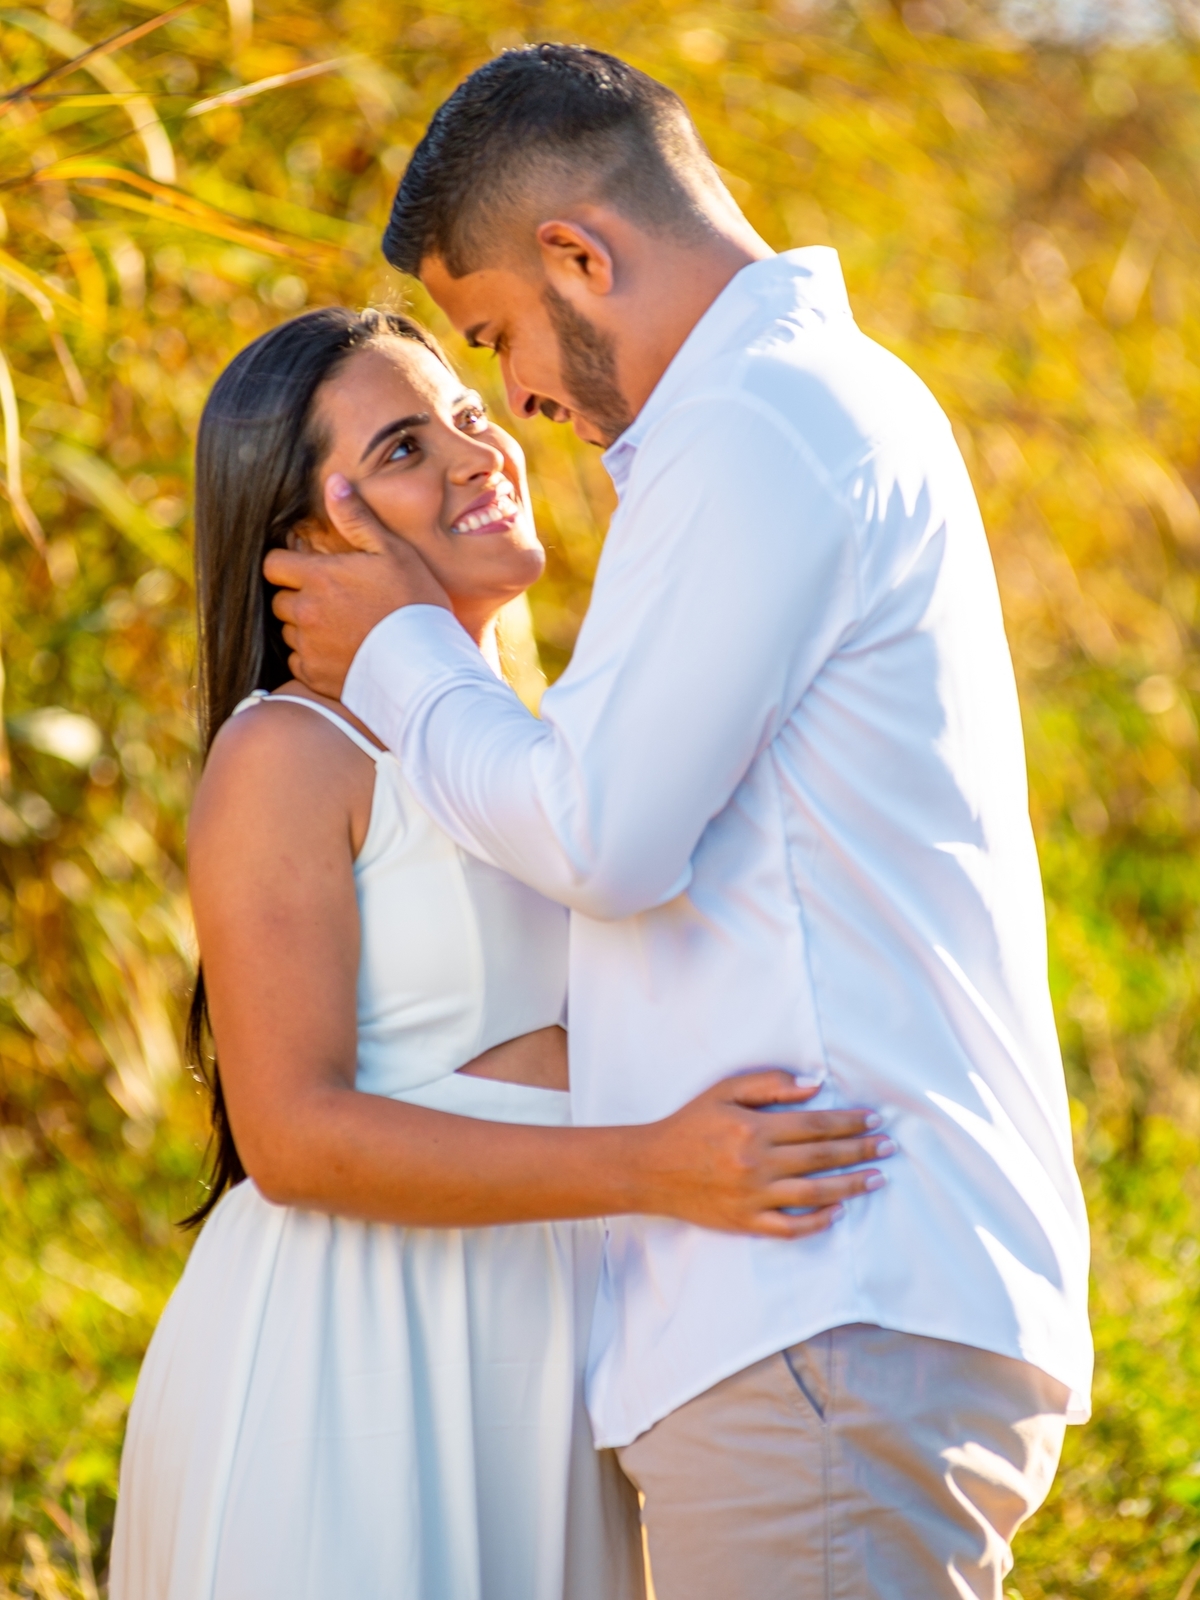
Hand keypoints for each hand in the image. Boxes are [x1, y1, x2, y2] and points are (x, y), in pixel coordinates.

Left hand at [263, 475, 451, 697]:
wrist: (426, 664)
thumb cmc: (414, 603)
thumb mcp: (392, 552)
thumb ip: (356, 518)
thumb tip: (333, 481)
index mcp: (318, 578)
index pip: (273, 565)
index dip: (287, 565)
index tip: (309, 570)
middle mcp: (305, 612)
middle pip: (279, 600)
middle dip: (298, 597)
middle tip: (332, 600)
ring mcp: (308, 647)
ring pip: (289, 632)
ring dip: (306, 627)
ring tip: (342, 628)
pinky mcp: (315, 676)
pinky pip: (300, 662)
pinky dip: (314, 657)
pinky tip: (343, 653)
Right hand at [638, 1071, 892, 1238]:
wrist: (650, 1168)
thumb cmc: (689, 1125)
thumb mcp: (724, 1091)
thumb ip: (770, 1084)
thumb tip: (815, 1086)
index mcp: (754, 1128)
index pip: (816, 1125)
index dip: (850, 1122)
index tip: (873, 1120)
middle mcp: (758, 1163)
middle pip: (822, 1157)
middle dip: (860, 1150)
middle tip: (888, 1147)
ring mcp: (753, 1197)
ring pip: (814, 1193)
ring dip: (850, 1185)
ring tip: (876, 1178)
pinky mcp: (746, 1222)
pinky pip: (790, 1227)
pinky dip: (817, 1222)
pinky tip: (837, 1211)